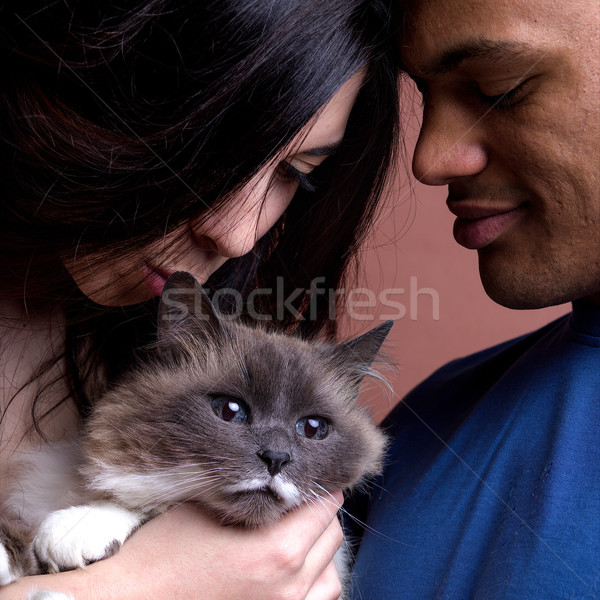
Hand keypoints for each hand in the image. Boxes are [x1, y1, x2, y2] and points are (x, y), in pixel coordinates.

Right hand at [0, 494, 343, 599]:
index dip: (315, 486)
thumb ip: (248, 490)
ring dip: (320, 551)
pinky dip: (312, 582)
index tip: (302, 479)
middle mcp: (290, 586)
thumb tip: (275, 475)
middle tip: (294, 503)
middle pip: (332, 537)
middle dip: (319, 514)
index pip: (325, 506)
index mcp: (276, 550)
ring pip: (331, 575)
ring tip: (295, 536)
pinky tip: (287, 570)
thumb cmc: (163, 553)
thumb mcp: (205, 505)